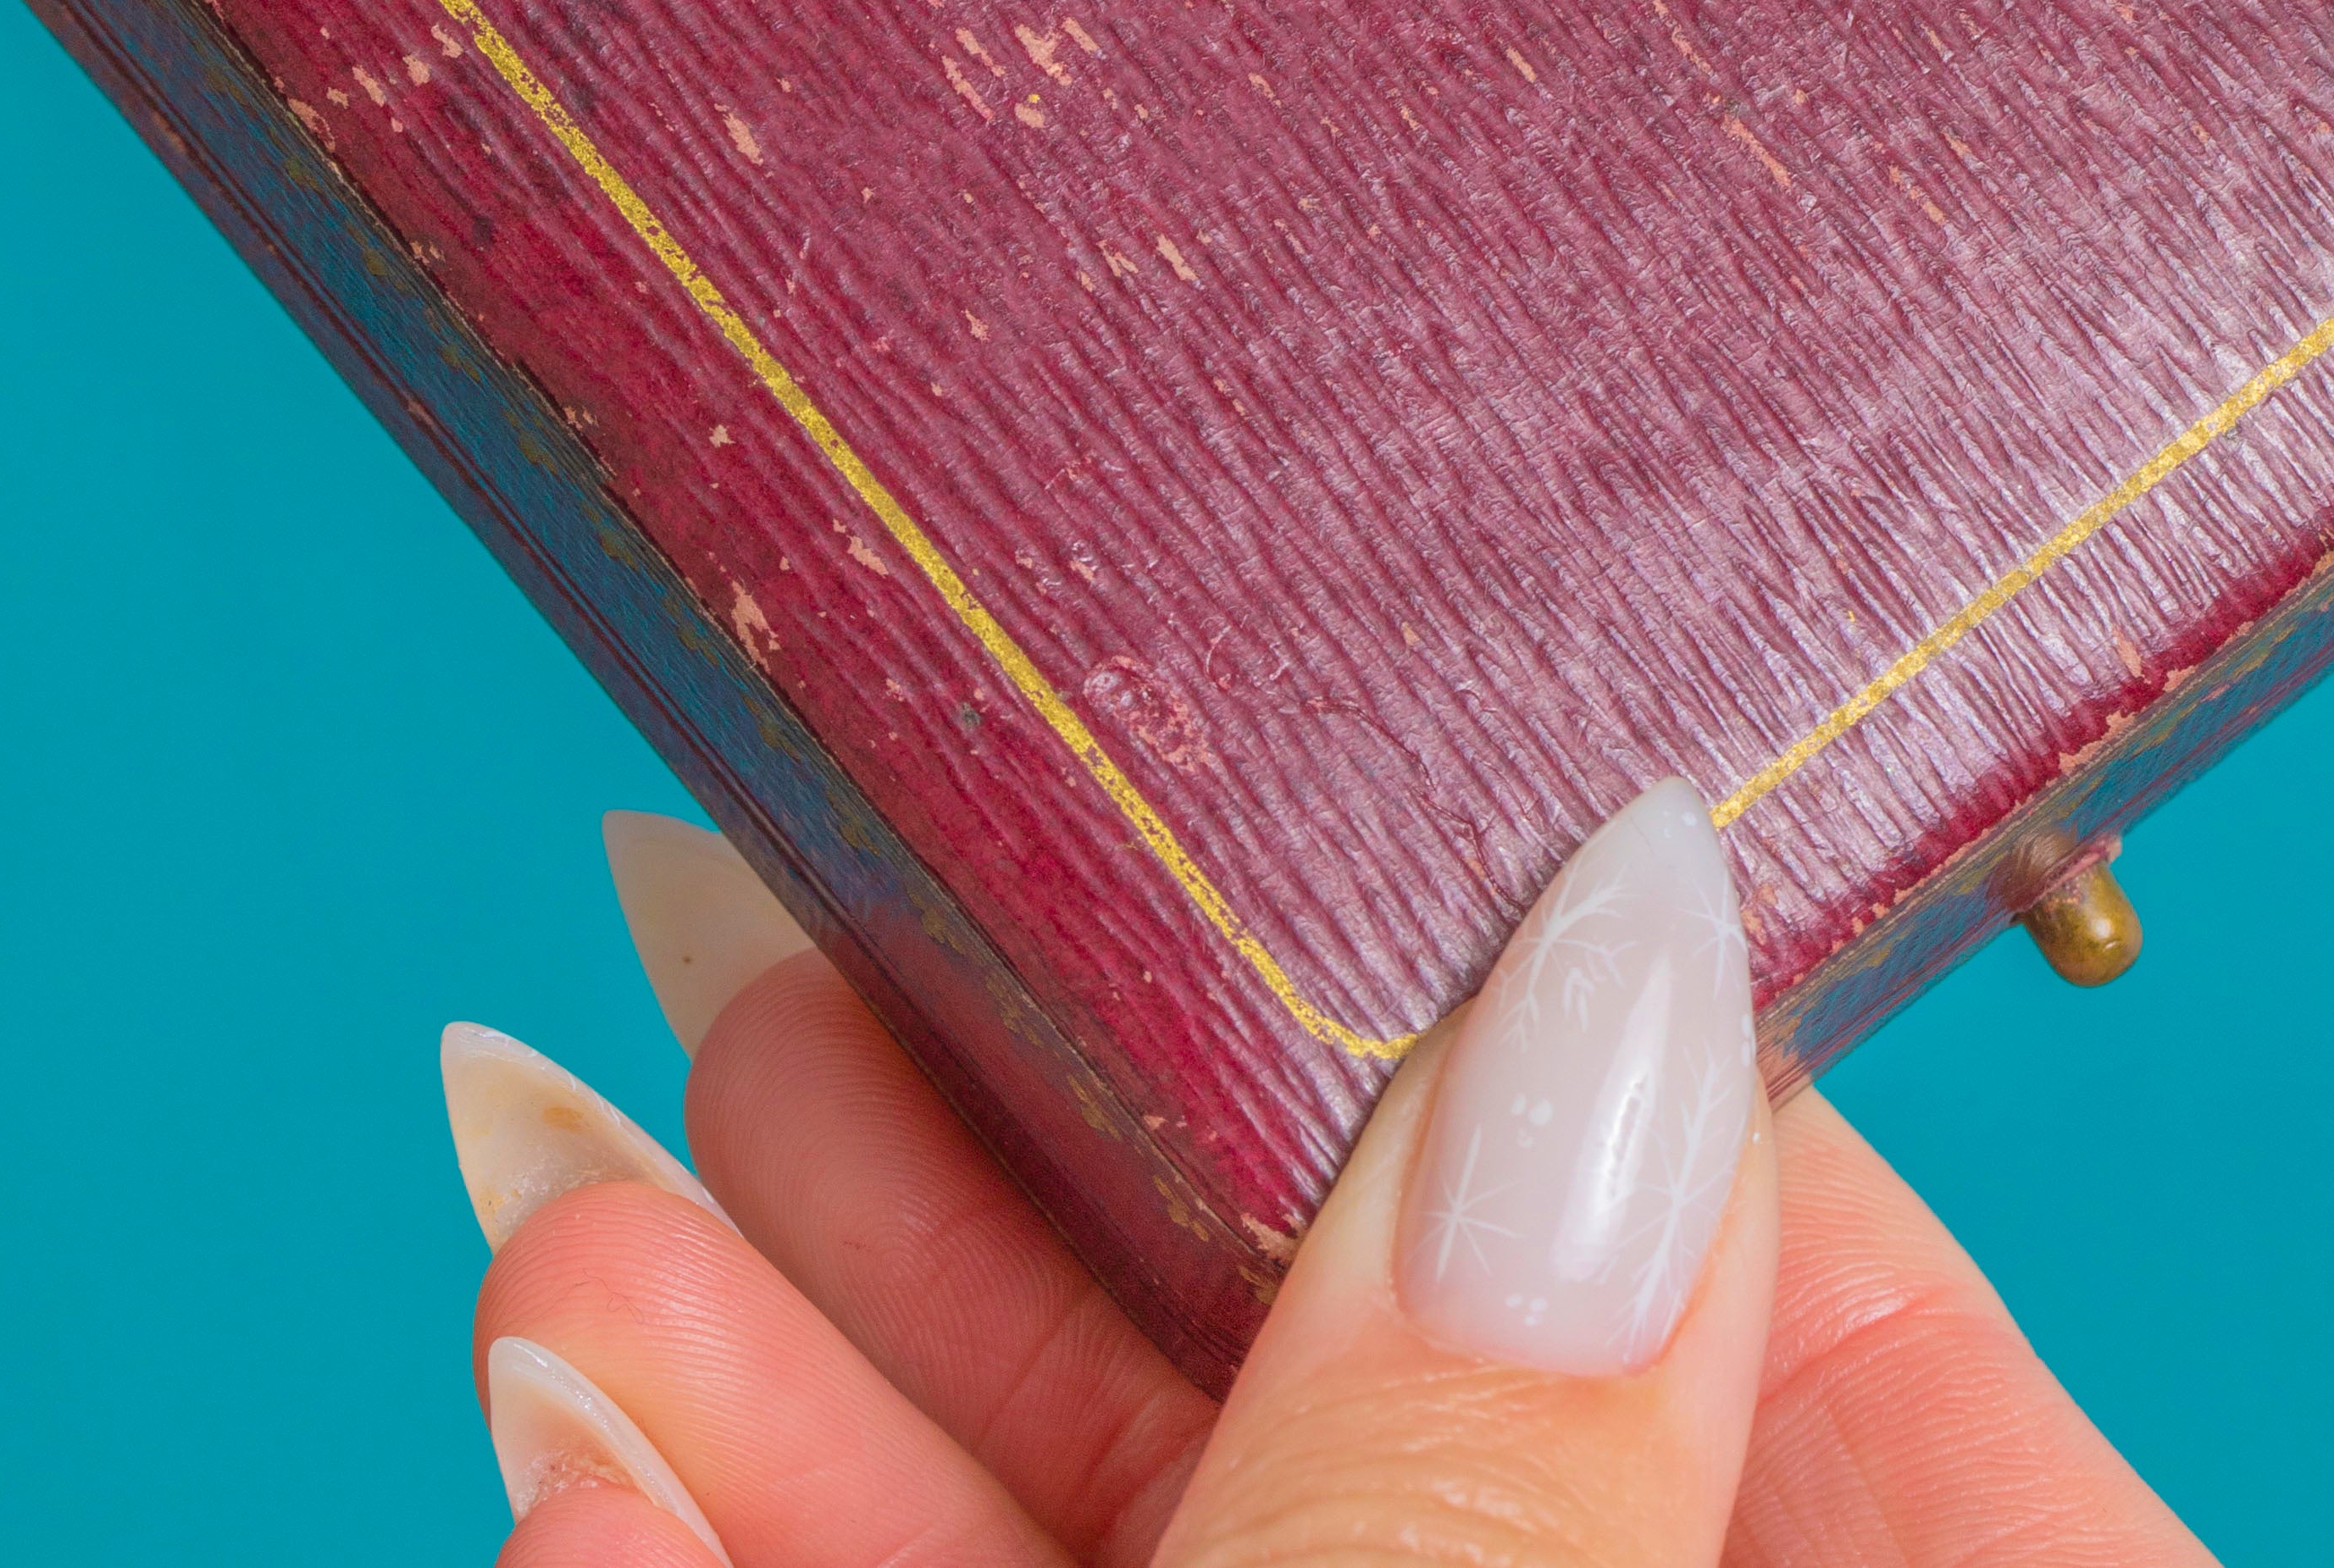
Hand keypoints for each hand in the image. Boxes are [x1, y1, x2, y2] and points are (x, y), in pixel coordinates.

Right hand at [439, 792, 2216, 1565]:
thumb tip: (1603, 930)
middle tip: (765, 951)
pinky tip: (591, 1454)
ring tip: (580, 1196)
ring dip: (803, 1397)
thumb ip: (1516, 1462)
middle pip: (1370, 1388)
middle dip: (1007, 1205)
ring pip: (1136, 1552)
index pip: (1753, 1248)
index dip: (1439, 1038)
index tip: (1177, 837)